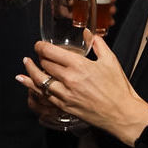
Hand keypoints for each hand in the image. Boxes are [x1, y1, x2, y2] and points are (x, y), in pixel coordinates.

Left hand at [16, 37, 147, 145]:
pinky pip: (44, 96)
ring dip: (30, 71)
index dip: (41, 46)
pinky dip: (32, 88)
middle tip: (37, 53)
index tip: (39, 44)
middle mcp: (69, 80)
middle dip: (38, 57)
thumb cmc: (118, 88)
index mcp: (79, 65)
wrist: (122, 114)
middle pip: (44, 65)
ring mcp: (65, 95)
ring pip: (39, 81)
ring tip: (26, 64)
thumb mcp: (110, 60)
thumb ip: (97, 43)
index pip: (51, 52)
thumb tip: (87, 33)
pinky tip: (26, 83)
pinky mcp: (64, 107)